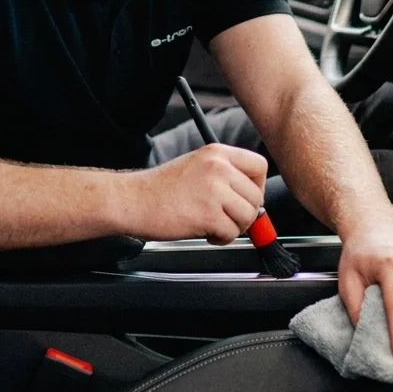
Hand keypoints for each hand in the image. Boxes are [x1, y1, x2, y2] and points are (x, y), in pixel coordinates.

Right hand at [134, 144, 266, 243]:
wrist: (132, 200)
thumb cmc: (160, 189)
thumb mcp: (197, 167)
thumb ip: (225, 175)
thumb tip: (253, 198)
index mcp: (217, 153)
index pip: (259, 166)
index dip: (256, 187)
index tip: (246, 198)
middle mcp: (219, 167)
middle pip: (256, 196)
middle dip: (245, 213)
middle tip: (226, 218)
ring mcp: (214, 189)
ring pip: (248, 216)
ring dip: (234, 227)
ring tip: (213, 225)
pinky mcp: (208, 214)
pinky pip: (232, 233)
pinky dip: (221, 238)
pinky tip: (205, 232)